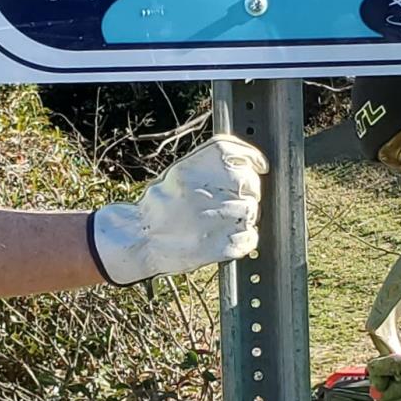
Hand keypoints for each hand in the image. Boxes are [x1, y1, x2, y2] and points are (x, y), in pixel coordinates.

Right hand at [90, 136, 267, 283]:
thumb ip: (212, 163)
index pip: (241, 155)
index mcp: (200, 166)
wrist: (142, 239)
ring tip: (217, 222)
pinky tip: (224, 237)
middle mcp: (215, 189)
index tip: (258, 166)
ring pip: (251, 212)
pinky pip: (250, 238)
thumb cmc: (160, 205)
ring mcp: (223, 219)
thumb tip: (249, 162)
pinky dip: (243, 239)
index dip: (252, 160)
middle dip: (243, 192)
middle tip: (222, 203)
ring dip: (241, 217)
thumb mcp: (181, 171)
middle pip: (250, 185)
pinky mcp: (225, 246)